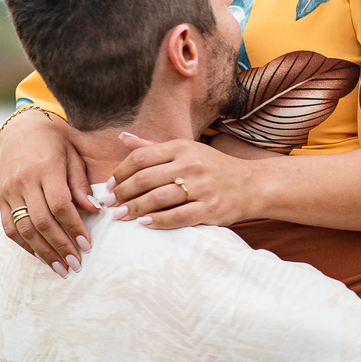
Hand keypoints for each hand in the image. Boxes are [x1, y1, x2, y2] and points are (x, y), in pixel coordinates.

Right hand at [0, 110, 98, 276]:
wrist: (21, 130)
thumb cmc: (55, 143)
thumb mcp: (73, 156)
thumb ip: (81, 184)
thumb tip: (94, 210)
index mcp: (46, 168)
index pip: (60, 205)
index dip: (74, 228)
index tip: (87, 245)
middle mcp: (24, 182)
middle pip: (42, 221)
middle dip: (60, 246)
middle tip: (76, 264)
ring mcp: (9, 191)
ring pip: (24, 229)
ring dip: (43, 252)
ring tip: (60, 268)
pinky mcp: (0, 198)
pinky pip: (10, 227)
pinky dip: (26, 245)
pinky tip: (41, 256)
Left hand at [108, 133, 258, 228]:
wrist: (252, 184)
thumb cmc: (214, 168)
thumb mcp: (186, 151)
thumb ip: (153, 147)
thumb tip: (122, 138)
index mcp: (183, 147)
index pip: (141, 158)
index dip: (119, 173)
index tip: (108, 186)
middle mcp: (192, 164)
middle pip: (145, 178)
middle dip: (122, 193)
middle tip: (110, 204)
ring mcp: (202, 186)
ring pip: (158, 198)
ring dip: (134, 208)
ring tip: (120, 216)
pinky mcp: (210, 208)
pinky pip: (178, 216)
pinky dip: (157, 221)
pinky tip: (143, 223)